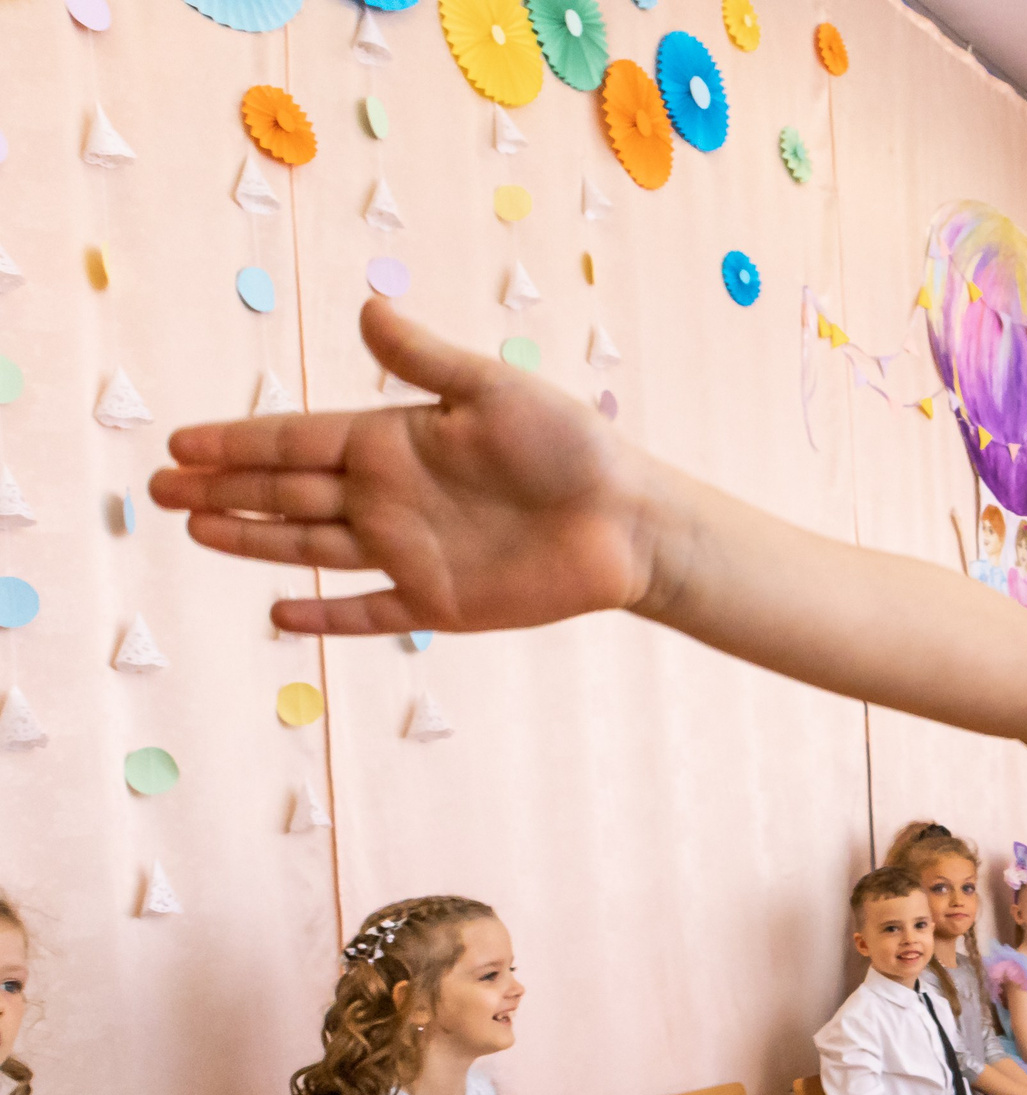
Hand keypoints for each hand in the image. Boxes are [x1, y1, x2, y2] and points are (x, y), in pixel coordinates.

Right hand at [148, 300, 651, 636]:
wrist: (630, 522)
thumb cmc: (571, 447)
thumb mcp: (494, 391)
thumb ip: (424, 361)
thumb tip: (366, 309)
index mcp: (394, 441)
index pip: (296, 441)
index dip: (236, 442)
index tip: (180, 442)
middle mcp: (390, 497)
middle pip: (287, 493)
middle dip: (222, 489)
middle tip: (158, 488)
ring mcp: (409, 551)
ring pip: (311, 545)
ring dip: (252, 539)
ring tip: (194, 529)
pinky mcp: (439, 603)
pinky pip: (369, 611)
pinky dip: (326, 614)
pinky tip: (278, 613)